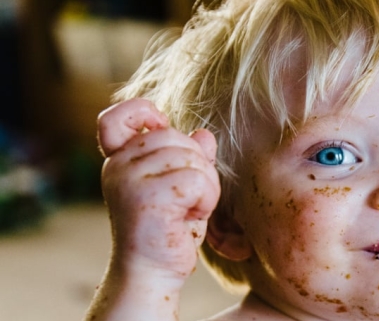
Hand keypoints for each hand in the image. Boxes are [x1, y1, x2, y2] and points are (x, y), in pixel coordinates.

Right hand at [98, 98, 220, 280]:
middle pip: (176, 137)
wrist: (153, 272)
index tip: (160, 126)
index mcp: (120, 160)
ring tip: (189, 210)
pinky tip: (191, 217)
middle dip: (198, 164)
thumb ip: (189, 159)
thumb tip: (204, 134)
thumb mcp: (181, 188)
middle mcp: (118, 166)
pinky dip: (206, 200)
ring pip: (192, 158)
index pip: (115, 119)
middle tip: (189, 198)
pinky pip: (198, 179)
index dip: (141, 111)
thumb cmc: (169, 231)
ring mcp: (129, 180)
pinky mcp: (147, 196)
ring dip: (206, 186)